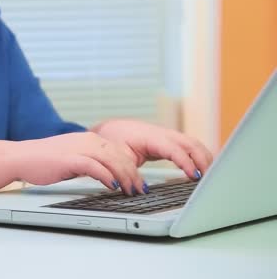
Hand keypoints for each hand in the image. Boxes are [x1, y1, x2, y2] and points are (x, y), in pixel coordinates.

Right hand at [15, 132, 145, 194]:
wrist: (20, 157)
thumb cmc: (43, 160)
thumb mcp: (72, 158)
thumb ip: (89, 162)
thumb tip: (106, 174)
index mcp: (89, 138)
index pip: (119, 150)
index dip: (132, 166)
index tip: (138, 180)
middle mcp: (87, 140)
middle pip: (120, 155)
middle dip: (133, 174)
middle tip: (141, 189)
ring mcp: (79, 148)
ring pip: (112, 160)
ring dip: (125, 177)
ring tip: (132, 190)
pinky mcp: (70, 159)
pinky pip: (95, 167)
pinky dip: (108, 176)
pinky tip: (114, 186)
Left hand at [91, 119, 213, 179]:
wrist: (110, 130)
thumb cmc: (112, 140)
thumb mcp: (117, 157)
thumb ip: (129, 172)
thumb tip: (141, 190)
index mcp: (150, 137)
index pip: (174, 149)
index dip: (186, 162)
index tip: (194, 176)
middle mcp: (162, 134)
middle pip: (191, 144)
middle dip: (203, 161)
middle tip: (209, 180)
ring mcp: (167, 137)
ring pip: (193, 144)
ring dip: (204, 159)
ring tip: (210, 178)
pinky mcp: (169, 142)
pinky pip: (189, 147)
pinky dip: (198, 157)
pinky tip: (202, 171)